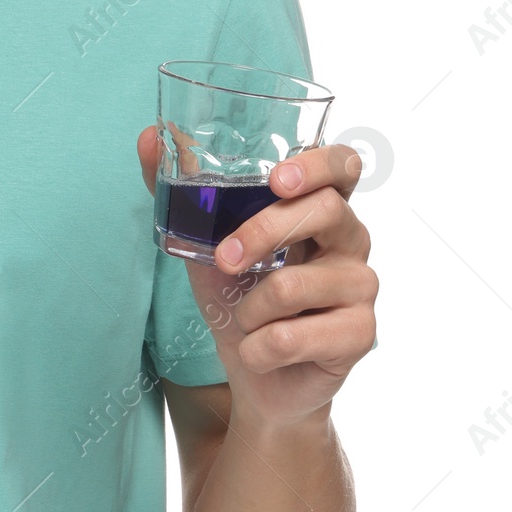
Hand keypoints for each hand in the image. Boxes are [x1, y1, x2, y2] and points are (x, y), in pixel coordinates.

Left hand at [136, 128, 378, 429]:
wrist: (255, 376)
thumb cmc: (237, 298)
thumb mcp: (203, 241)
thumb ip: (181, 188)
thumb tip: (149, 136)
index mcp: (319, 208)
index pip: (343, 165)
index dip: (319, 165)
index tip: (277, 180)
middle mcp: (351, 240)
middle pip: (324, 211)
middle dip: (260, 234)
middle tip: (224, 259)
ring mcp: (362, 286)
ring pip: (296, 284)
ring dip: (248, 309)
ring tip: (246, 319)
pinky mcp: (360, 335)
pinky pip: (293, 337)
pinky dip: (256, 348)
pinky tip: (261, 351)